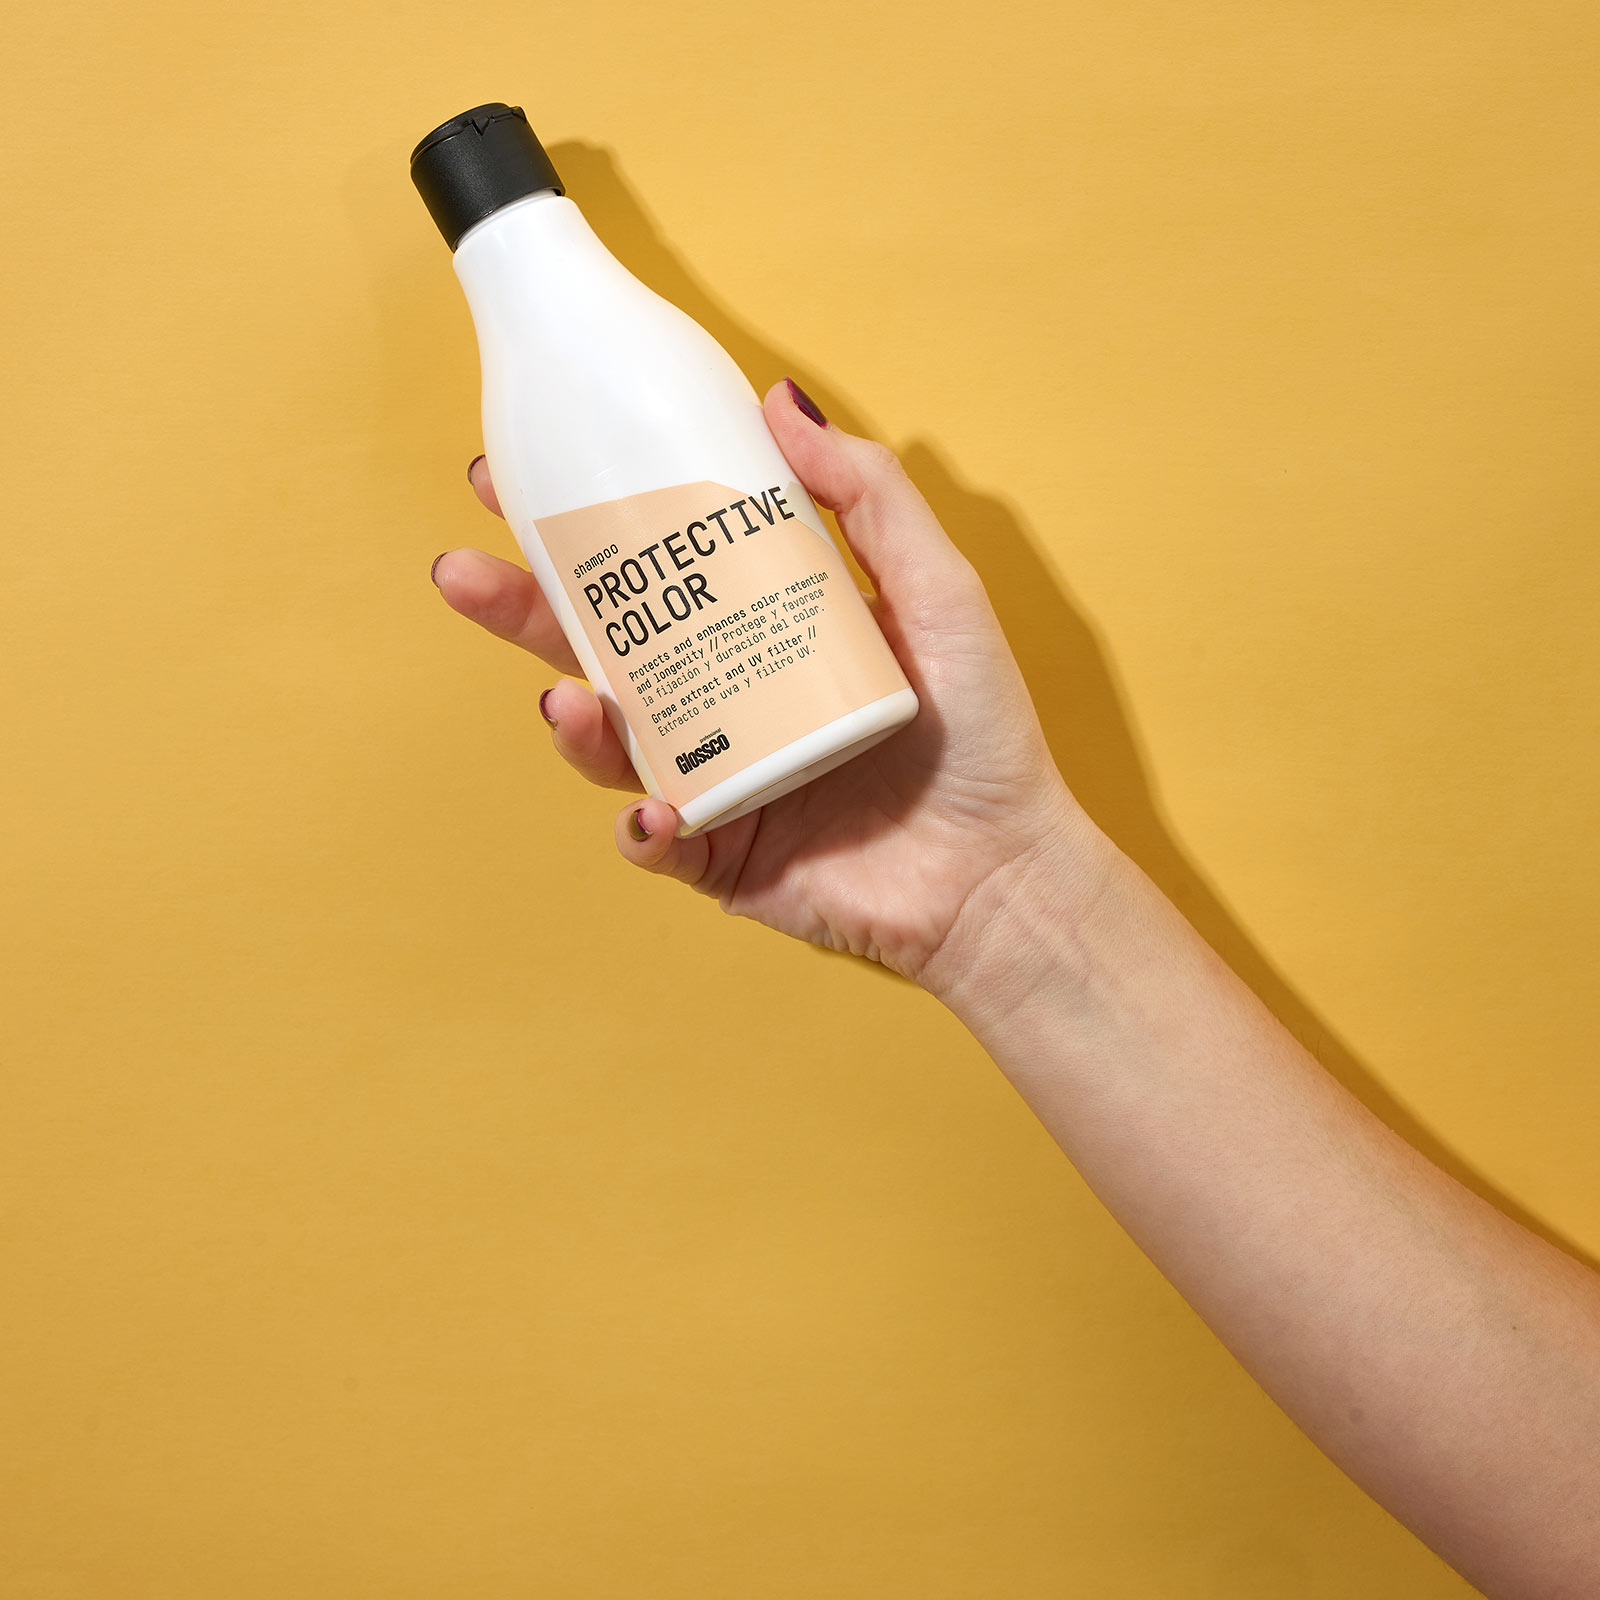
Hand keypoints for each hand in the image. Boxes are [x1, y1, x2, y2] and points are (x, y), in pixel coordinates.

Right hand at [430, 379, 1093, 991]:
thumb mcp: (934, 590)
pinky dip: (644, 829)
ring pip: (613, 748)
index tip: (514, 481)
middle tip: (463, 573)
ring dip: (573, 725)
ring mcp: (716, 782)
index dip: (579, 528)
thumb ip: (869, 495)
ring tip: (564, 704)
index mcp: (757, 633)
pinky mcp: (723, 859)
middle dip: (523, 613)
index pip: (652, 570)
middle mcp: (724, 703)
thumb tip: (777, 400)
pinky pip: (659, 843)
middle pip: (602, 651)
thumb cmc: (980, 733)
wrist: (1006, 871)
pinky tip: (656, 809)